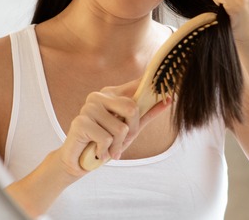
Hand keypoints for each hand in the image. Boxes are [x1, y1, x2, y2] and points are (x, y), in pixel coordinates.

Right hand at [56, 79, 170, 175]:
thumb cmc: (105, 143)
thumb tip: (169, 99)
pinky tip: (96, 151)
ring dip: (116, 146)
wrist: (79, 162)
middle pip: (132, 108)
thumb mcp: (130, 129)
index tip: (169, 92)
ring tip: (105, 148)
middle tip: (119, 141)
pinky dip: (104, 151)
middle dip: (130, 131)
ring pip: (120, 129)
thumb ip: (147, 114)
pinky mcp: (80, 122)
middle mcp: (98, 96)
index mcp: (111, 93)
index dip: (151, 87)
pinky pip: (107, 139)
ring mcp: (88, 107)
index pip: (136, 85)